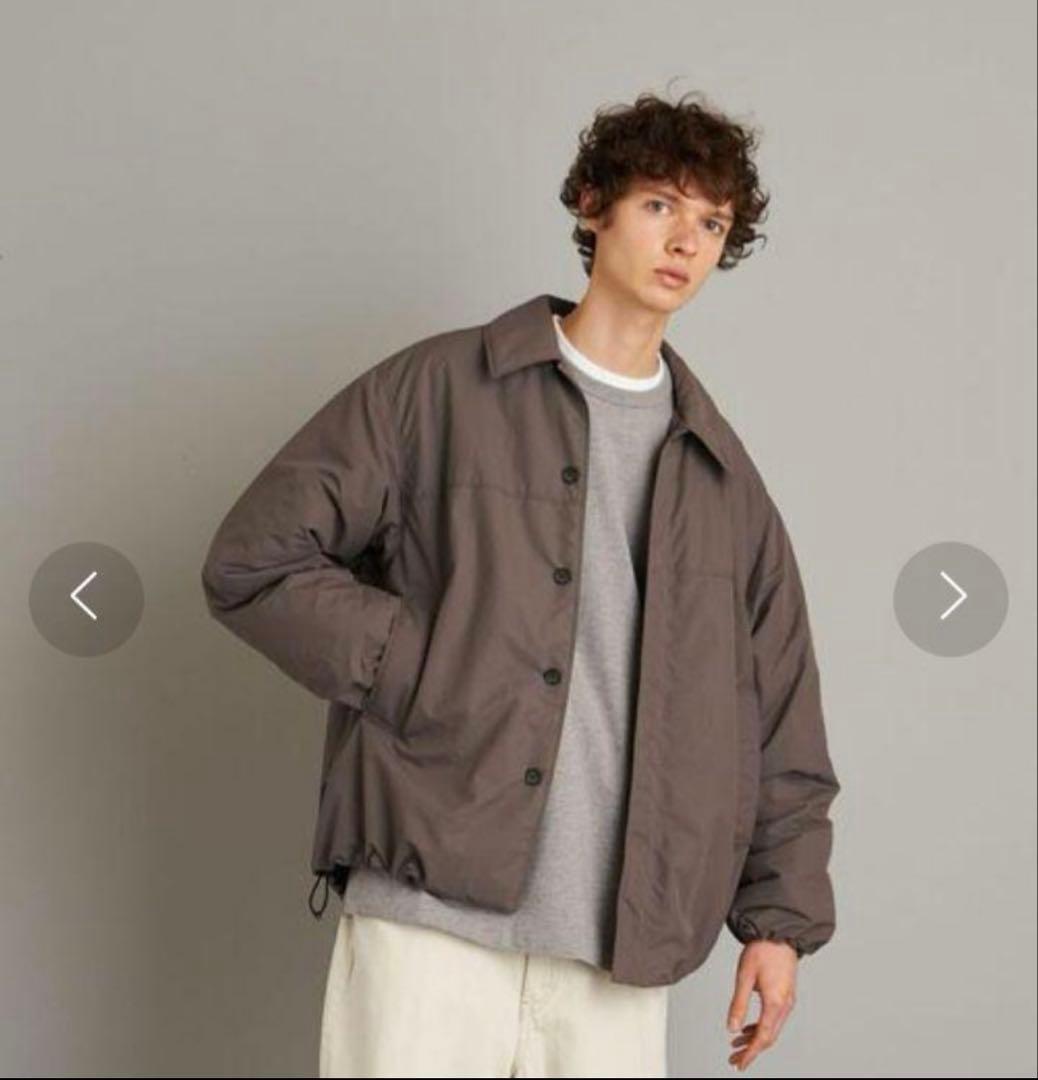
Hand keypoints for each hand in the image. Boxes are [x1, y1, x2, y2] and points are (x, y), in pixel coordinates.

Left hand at [725, 939, 797, 1070]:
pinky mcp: (785, 995)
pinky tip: (747, 1028)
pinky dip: (760, 1027)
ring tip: (736, 1045)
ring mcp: (787, 1001)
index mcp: (775, 1003)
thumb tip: (731, 1027)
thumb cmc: (762, 950)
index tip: (739, 1064)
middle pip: (769, 1037)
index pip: (763, 1037)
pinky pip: (774, 1019)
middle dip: (751, 1050)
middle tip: (735, 1060)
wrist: (779, 932)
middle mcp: (784, 1005)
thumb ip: (738, 1004)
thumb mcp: (744, 976)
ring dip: (755, 1039)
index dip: (750, 1053)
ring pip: (772, 1029)